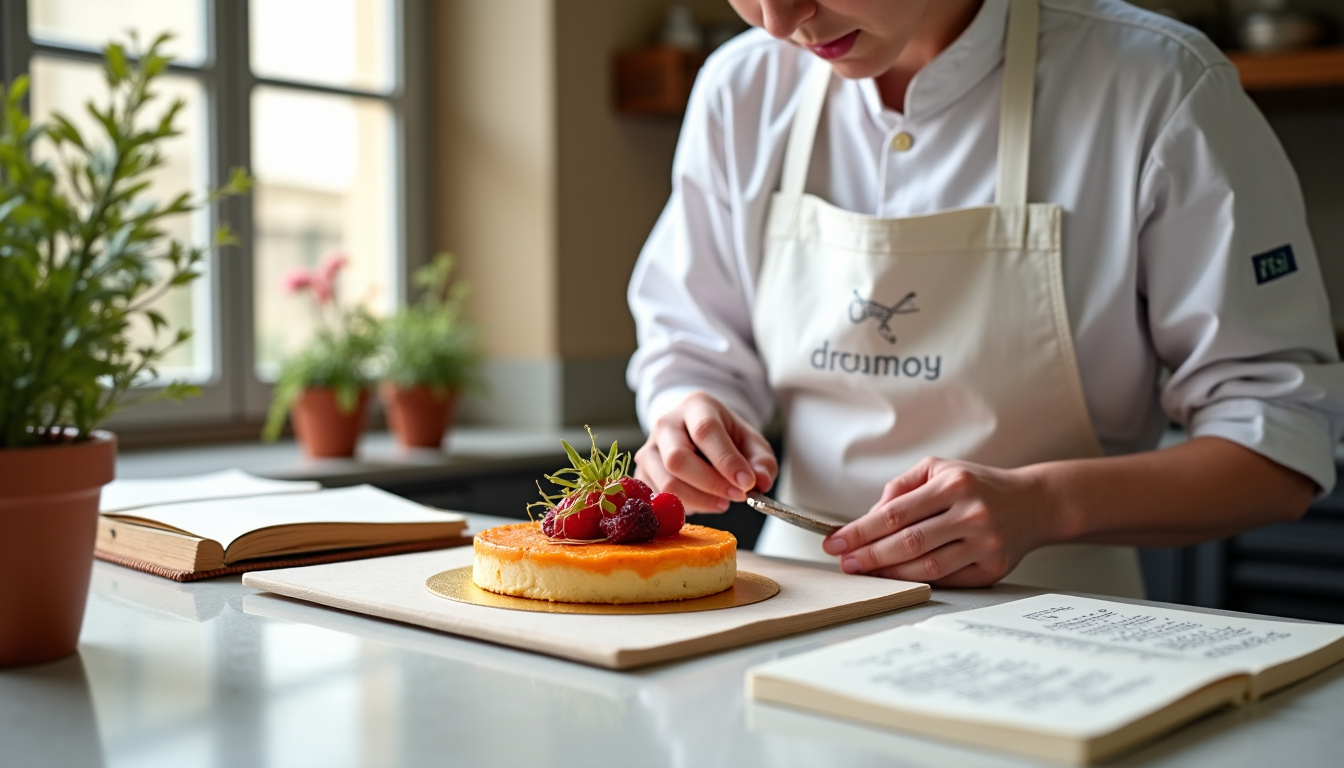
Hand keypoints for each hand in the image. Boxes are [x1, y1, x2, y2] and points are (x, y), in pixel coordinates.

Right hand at [634, 391, 777, 512]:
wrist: (696, 434)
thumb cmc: (726, 438)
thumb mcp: (751, 442)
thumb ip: (762, 461)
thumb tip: (761, 482)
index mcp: (695, 406)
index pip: (705, 431)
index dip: (726, 460)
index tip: (747, 483)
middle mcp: (665, 424)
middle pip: (677, 459)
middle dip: (710, 485)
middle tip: (737, 496)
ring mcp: (649, 449)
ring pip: (666, 483)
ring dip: (700, 501)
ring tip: (723, 502)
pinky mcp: (641, 473)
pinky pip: (660, 498)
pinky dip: (686, 507)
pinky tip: (704, 502)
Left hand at [822, 457, 1062, 586]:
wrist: (1033, 503)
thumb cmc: (978, 484)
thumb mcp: (939, 469)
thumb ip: (901, 488)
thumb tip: (869, 517)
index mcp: (954, 484)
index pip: (894, 513)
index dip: (859, 531)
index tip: (834, 542)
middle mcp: (971, 513)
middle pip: (907, 543)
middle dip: (868, 556)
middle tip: (844, 563)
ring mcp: (985, 544)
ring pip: (926, 567)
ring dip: (889, 574)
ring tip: (865, 573)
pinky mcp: (993, 568)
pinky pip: (947, 579)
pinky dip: (917, 581)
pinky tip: (897, 578)